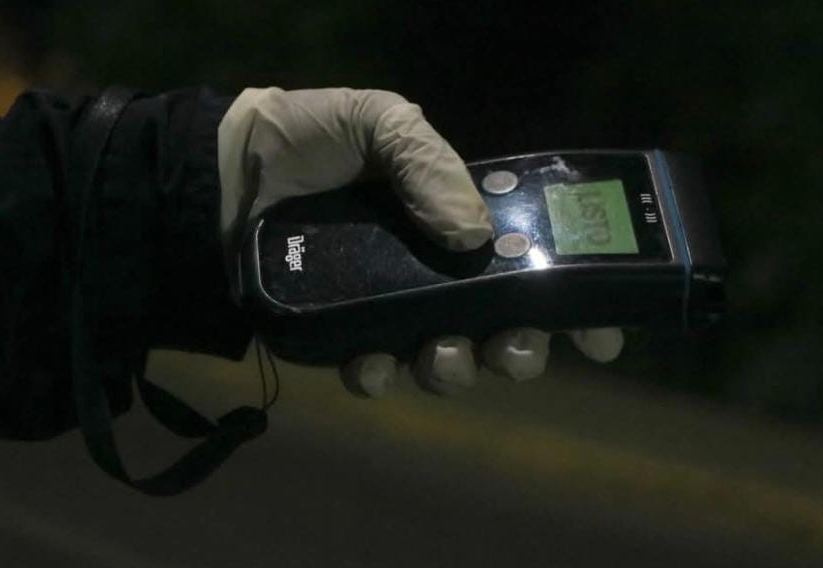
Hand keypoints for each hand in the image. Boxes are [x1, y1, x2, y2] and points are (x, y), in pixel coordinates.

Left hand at [217, 87, 622, 396]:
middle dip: (521, 351)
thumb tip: (472, 237)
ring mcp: (388, 309)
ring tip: (441, 350)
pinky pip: (376, 373)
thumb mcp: (383, 123)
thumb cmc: (310, 139)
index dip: (572, 305)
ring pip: (447, 362)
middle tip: (513, 344)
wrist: (224, 173)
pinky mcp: (341, 337)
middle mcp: (432, 274)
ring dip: (457, 369)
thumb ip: (431, 165)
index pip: (532, 268)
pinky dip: (382, 376)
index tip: (598, 335)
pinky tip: (372, 361)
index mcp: (456, 223)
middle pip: (501, 331)